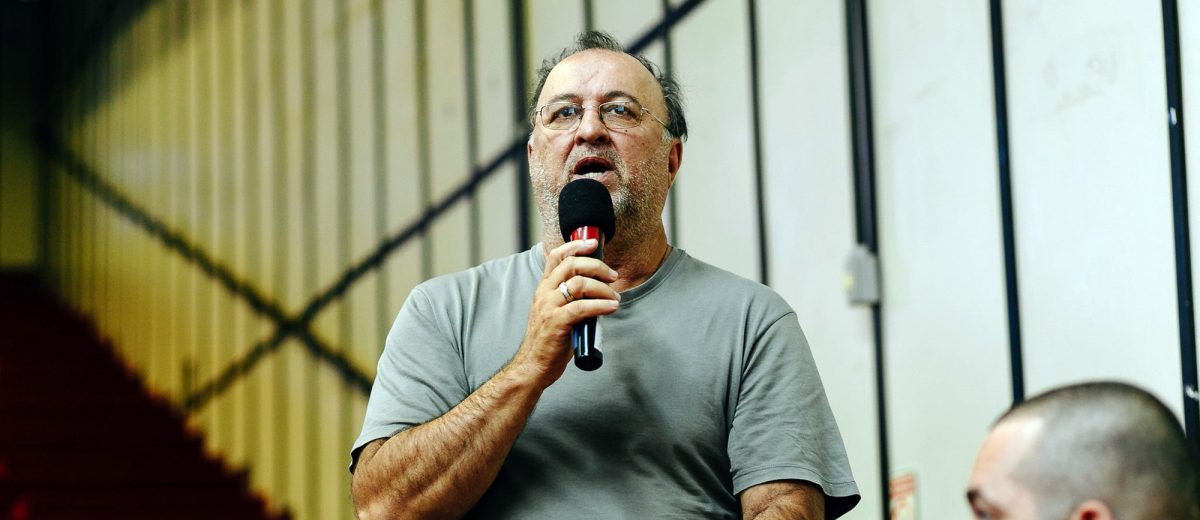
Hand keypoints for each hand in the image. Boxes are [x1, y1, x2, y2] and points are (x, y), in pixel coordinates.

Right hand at [511, 239, 620, 388]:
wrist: (533, 366)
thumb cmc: (549, 341)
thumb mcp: (555, 312)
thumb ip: (570, 298)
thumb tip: (598, 290)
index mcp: (543, 288)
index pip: (556, 256)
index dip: (576, 245)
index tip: (593, 243)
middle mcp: (544, 293)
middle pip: (572, 265)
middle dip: (597, 266)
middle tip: (613, 276)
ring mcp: (548, 307)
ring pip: (579, 284)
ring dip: (603, 288)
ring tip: (615, 298)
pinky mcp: (556, 323)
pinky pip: (582, 308)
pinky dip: (601, 306)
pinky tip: (611, 308)